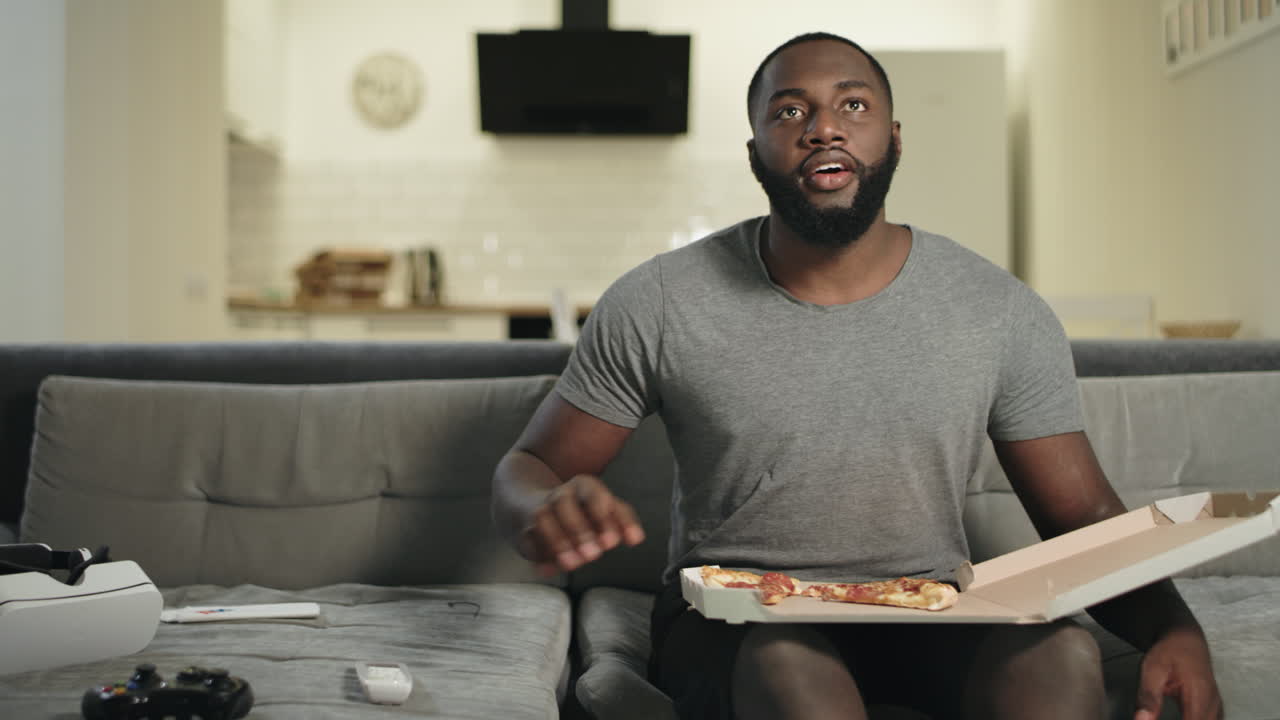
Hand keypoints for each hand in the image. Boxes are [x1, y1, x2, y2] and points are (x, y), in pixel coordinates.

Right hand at [518, 474, 644, 575]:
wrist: (528, 502)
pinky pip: (528, 540)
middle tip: (594, 554)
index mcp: (583, 486)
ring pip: (544, 519)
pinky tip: (549, 569)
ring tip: (573, 563)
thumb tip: (636, 538)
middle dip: (580, 530)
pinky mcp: (522, 530)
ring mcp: (539, 511)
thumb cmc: (577, 509)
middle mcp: (559, 495)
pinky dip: (538, 555)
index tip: (613, 542)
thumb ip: (623, 521)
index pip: (595, 496)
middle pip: (566, 504)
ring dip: (558, 542)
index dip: (604, 518)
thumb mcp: (604, 508)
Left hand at [1134, 624, 1222, 719]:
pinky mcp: (1213, 707)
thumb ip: (1148, 697)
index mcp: (1200, 696)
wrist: (1186, 637)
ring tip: (1164, 714)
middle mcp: (1213, 704)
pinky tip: (1180, 718)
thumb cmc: (1171, 649)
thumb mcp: (1152, 670)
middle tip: (1155, 716)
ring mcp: (1216, 706)